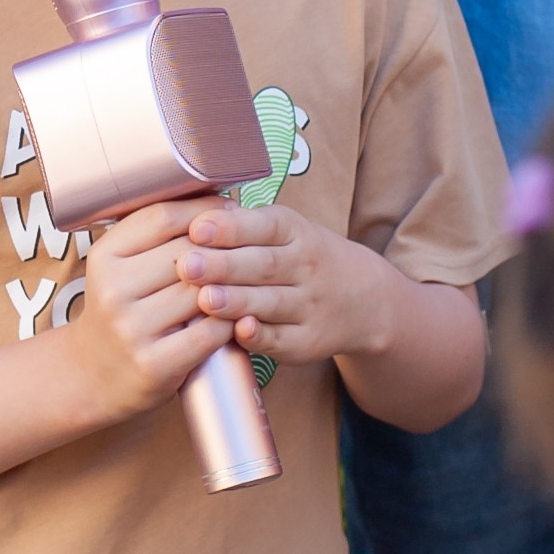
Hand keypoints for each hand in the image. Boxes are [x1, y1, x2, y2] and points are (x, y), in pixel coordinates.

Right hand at [61, 198, 233, 423]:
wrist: (93, 374)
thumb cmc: (121, 310)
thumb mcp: (120, 266)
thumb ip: (155, 235)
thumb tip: (214, 198)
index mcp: (105, 256)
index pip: (162, 218)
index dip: (203, 209)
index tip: (230, 207)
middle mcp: (113, 290)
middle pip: (187, 253)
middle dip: (223, 247)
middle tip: (250, 244)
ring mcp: (132, 329)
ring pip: (202, 292)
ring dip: (232, 286)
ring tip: (251, 279)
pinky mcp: (154, 364)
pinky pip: (208, 334)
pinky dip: (230, 323)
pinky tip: (239, 316)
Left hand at [176, 199, 389, 366]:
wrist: (365, 298)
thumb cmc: (303, 257)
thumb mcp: (285, 230)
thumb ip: (243, 225)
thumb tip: (194, 212)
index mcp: (296, 232)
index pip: (264, 227)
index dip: (230, 228)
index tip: (197, 229)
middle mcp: (306, 267)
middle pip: (263, 265)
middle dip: (224, 266)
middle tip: (188, 265)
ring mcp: (309, 305)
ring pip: (270, 303)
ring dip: (237, 302)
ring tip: (205, 299)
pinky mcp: (307, 340)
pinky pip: (281, 339)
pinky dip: (260, 337)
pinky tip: (239, 331)